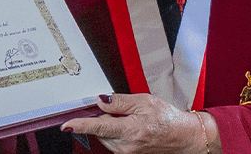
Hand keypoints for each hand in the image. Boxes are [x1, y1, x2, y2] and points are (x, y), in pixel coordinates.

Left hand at [61, 93, 214, 153]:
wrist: (183, 137)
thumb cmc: (168, 119)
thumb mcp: (144, 101)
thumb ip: (120, 101)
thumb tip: (100, 101)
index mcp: (131, 130)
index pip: (99, 127)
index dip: (81, 125)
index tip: (67, 125)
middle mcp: (126, 146)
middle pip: (100, 130)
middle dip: (104, 118)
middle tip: (122, 110)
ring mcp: (127, 152)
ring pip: (105, 136)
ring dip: (110, 126)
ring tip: (131, 118)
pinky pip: (113, 141)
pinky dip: (115, 132)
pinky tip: (130, 126)